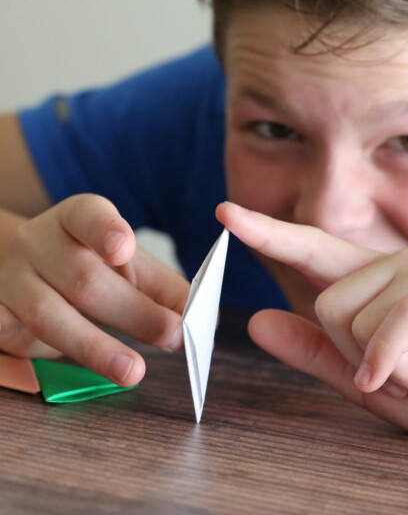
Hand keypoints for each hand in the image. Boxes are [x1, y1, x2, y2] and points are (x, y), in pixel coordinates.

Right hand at [0, 194, 188, 385]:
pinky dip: (40, 356)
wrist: (21, 269)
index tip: (125, 249)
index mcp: (77, 219)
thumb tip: (205, 319)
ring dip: (96, 347)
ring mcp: (11, 278)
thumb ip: (166, 289)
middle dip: (135, 312)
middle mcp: (38, 242)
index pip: (89, 215)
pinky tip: (71, 374)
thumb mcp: (129, 268)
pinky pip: (11, 335)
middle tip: (175, 336)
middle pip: (84, 278)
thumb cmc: (88, 265)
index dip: (106, 231)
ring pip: (50, 314)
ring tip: (134, 371)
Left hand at [217, 201, 407, 456]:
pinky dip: (394, 362)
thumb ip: (314, 351)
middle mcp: (401, 262)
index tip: (227, 211)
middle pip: (328, 301)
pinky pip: (398, 322)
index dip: (268, 232)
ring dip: (385, 366)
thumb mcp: (364, 378)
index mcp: (377, 280)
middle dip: (354, 355)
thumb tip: (256, 322)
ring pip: (358, 314)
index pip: (312, 249)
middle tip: (399, 374)